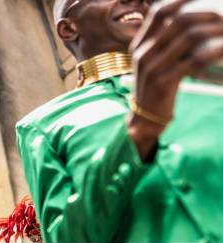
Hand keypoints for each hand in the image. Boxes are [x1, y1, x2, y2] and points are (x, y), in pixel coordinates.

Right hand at [129, 0, 222, 158]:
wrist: (145, 118)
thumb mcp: (155, 62)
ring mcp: (151, 67)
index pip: (159, 11)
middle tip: (222, 15)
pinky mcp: (162, 82)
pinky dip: (211, 53)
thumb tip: (188, 22)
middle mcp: (143, 53)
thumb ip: (165, 43)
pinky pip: (192, 61)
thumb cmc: (157, 88)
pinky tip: (222, 50)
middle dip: (204, 15)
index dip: (180, 0)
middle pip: (177, 21)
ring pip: (187, 38)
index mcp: (140, 45)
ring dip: (212, 32)